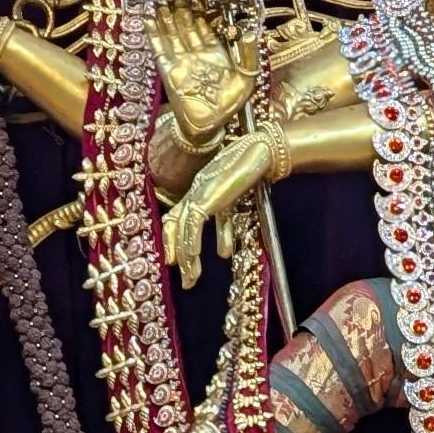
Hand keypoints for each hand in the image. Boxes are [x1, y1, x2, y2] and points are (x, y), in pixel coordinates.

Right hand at [147, 0, 250, 152]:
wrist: (208, 127)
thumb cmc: (229, 105)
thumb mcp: (247, 78)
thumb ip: (248, 55)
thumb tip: (250, 32)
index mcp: (215, 51)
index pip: (205, 23)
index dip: (200, 7)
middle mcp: (196, 52)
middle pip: (185, 23)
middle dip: (180, 4)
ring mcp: (181, 60)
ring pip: (171, 31)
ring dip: (165, 14)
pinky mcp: (168, 70)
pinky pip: (159, 48)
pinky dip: (153, 33)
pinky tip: (148, 18)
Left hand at [163, 128, 277, 284]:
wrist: (260, 153)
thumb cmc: (250, 174)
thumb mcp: (233, 208)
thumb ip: (225, 228)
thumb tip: (223, 255)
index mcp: (197, 193)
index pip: (177, 218)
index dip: (173, 240)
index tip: (177, 264)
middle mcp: (193, 193)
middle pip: (174, 224)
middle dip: (176, 253)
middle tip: (183, 279)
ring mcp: (198, 193)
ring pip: (183, 229)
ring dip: (186, 256)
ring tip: (191, 279)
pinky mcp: (207, 195)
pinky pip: (194, 223)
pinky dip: (192, 242)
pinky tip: (194, 258)